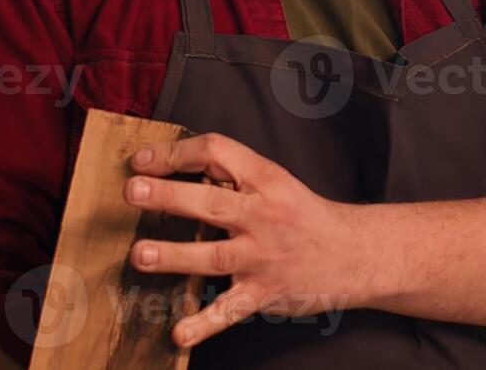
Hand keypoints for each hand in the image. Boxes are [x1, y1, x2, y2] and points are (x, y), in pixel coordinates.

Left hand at [122, 133, 378, 348]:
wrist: (353, 254)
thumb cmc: (302, 215)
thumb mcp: (275, 182)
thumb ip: (231, 176)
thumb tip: (172, 170)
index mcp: (266, 179)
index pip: (218, 153)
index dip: (178, 153)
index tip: (142, 160)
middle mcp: (264, 216)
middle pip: (212, 204)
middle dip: (170, 197)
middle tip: (132, 192)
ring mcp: (263, 257)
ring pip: (214, 256)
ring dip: (174, 256)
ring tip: (139, 254)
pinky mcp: (264, 293)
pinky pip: (230, 310)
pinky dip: (204, 323)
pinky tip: (177, 332)